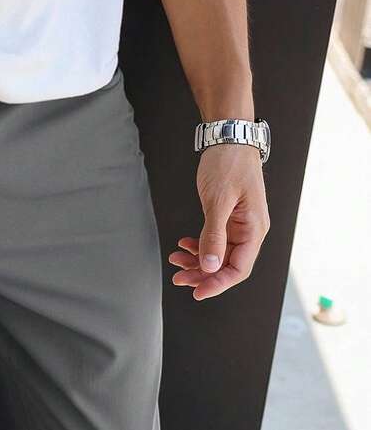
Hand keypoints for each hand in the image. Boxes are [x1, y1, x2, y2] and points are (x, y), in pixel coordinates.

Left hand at [169, 144, 270, 300]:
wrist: (228, 138)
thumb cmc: (228, 164)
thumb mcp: (218, 201)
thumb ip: (214, 235)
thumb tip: (210, 266)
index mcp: (254, 229)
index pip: (239, 269)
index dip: (218, 284)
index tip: (197, 292)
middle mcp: (249, 231)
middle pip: (227, 266)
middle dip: (202, 275)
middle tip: (178, 279)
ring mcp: (238, 225)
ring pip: (217, 255)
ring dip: (196, 262)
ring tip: (175, 261)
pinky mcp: (227, 219)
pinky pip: (213, 241)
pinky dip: (197, 246)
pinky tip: (182, 245)